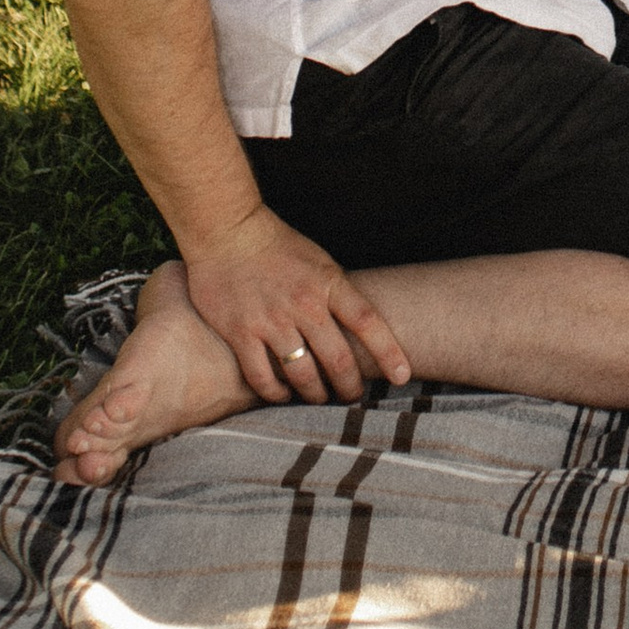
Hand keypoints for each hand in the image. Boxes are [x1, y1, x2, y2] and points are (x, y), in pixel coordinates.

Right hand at [181, 203, 412, 404]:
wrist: (226, 231)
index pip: (367, 322)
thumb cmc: (276, 246)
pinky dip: (276, 393)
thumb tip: (355, 328)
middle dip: (350, 386)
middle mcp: (304, 304)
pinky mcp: (241, 332)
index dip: (389, 353)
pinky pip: (263, 377)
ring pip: (303, 374)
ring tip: (319, 397)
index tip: (402, 376)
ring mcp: (271, 320)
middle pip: (338, 359)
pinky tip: (282, 393)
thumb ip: (335, 293)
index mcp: (328, 283)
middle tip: (352, 396)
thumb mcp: (318, 262)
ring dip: (315, 394)